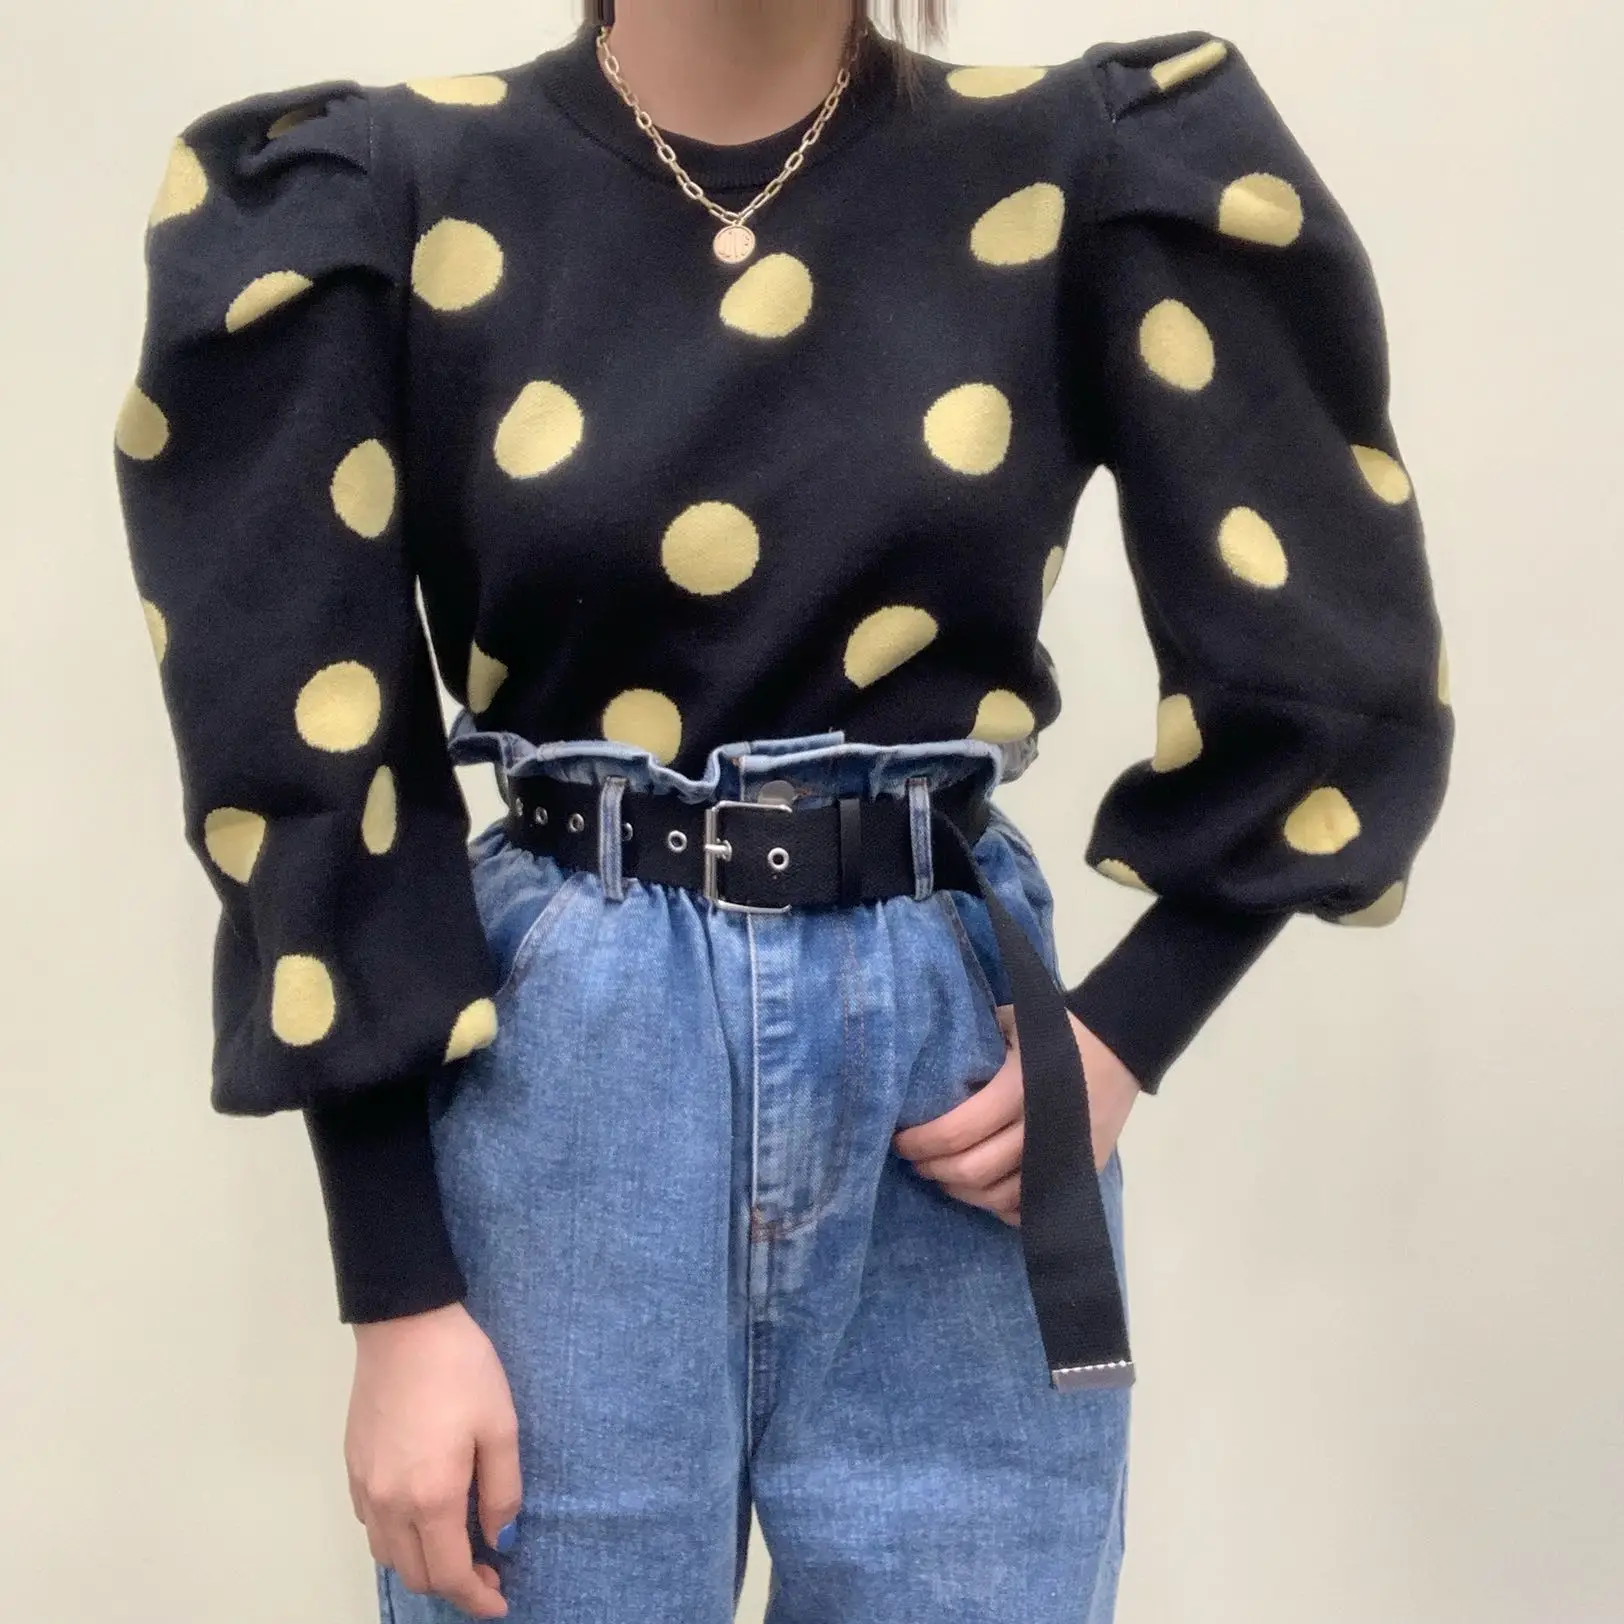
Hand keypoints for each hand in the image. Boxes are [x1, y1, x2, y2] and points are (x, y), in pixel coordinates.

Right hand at [346, 1301, 520, 1619]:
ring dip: (422, 1563)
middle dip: (452, 1584)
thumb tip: (501, 1538)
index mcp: (431, 1497)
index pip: (449, 1574)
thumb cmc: (462, 1370)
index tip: (499, 1603)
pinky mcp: (352, 1466)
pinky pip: (371, 1525)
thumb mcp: (500, 1425)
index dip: (475, 1598)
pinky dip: (397, 1538)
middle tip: (488, 1567)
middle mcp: (390, 1504)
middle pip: (416, 1574)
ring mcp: (365, 1487)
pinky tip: (422, 1515)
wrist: (405, 1324)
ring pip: (388, 1555)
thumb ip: (503, 1490)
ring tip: (457, 1544)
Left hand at [891, 1007, 1139, 1225]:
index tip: (900, 1140)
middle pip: (974, 1170)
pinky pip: (1032, 1208)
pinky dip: (1002, 1208)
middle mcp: (1040, 1129)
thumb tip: (924, 1061)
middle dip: (935, 1170)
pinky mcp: (1081, 1170)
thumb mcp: (1012, 1023)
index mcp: (1018, 1089)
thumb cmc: (1058, 1028)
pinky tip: (984, 1193)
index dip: (922, 1142)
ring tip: (944, 1178)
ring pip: (1000, 1196)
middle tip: (916, 1161)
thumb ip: (974, 1045)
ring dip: (963, 1192)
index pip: (958, 1130)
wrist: (1121, 1043)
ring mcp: (1063, 1156)